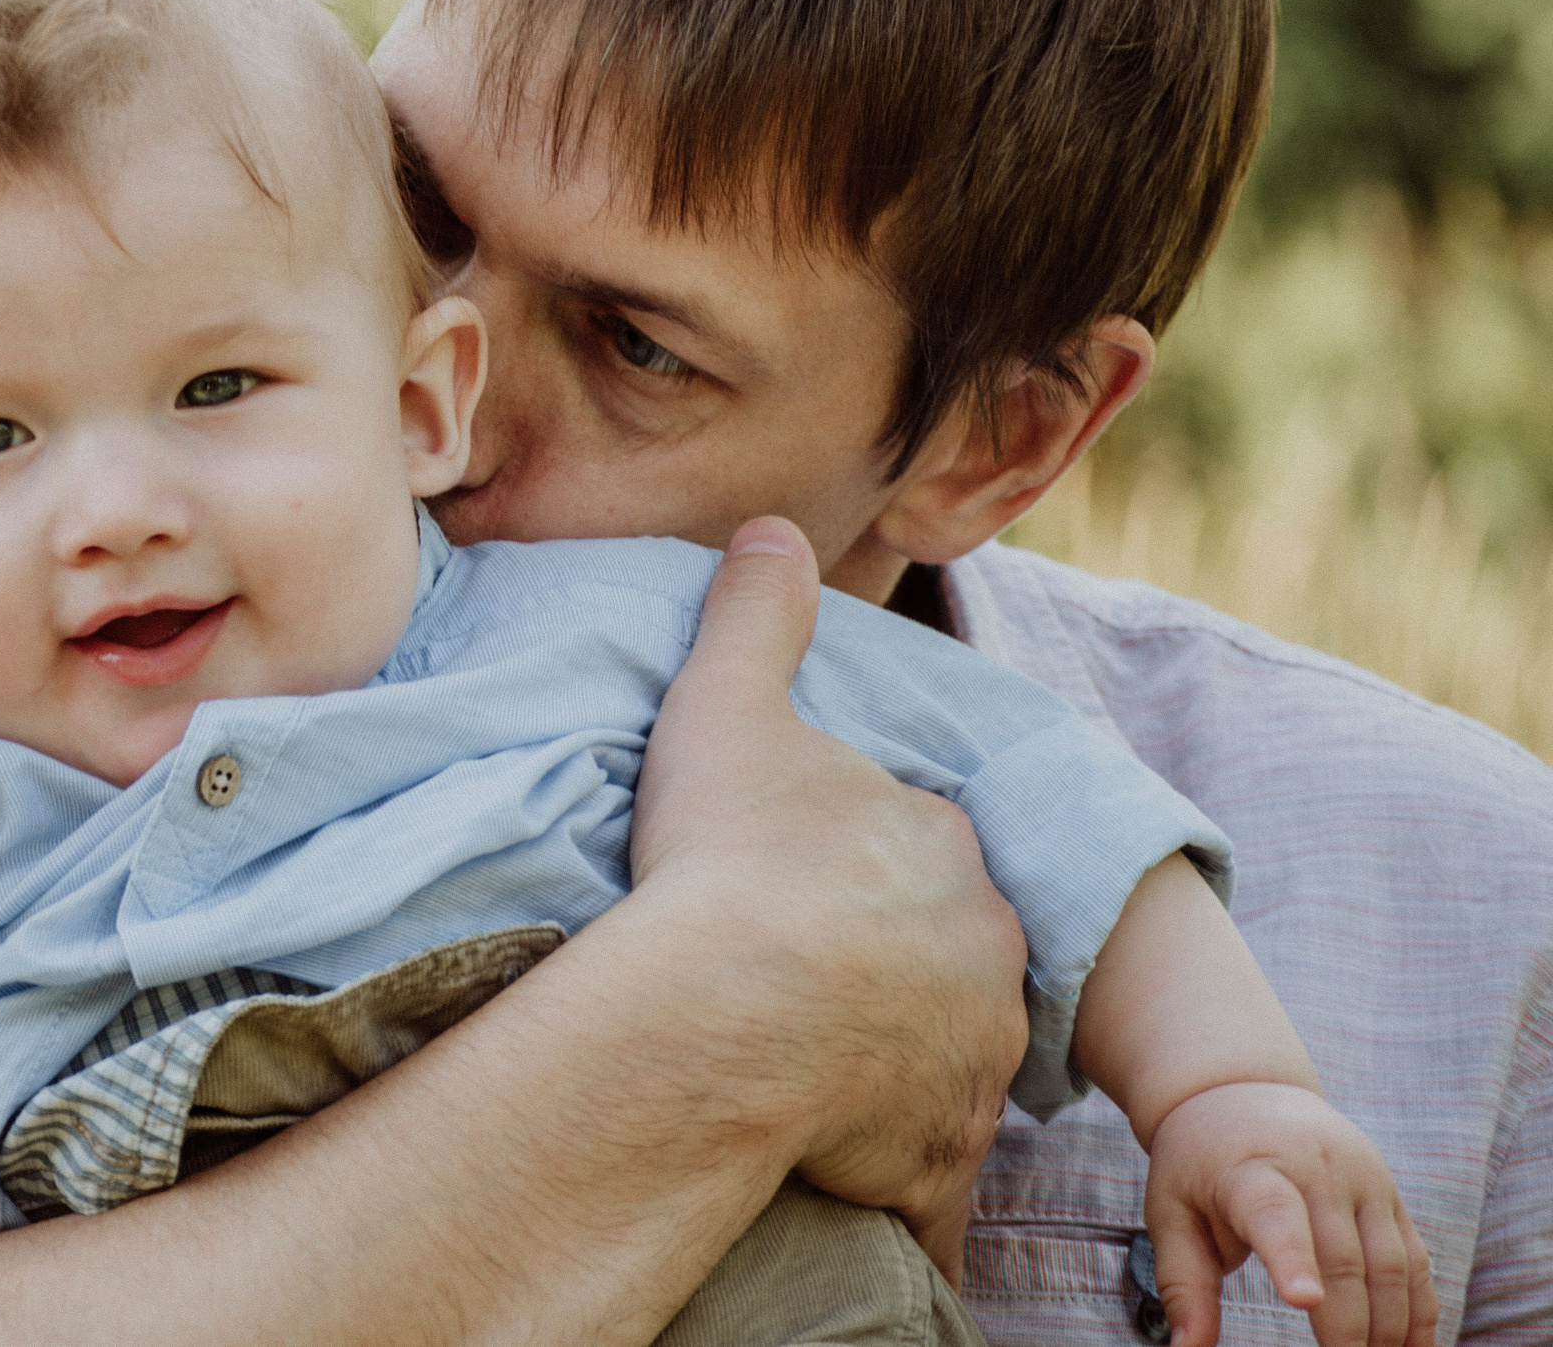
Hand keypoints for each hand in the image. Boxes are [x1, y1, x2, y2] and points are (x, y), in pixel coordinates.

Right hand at [631, 517, 1029, 1275]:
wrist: (729, 1008)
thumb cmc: (729, 857)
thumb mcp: (727, 708)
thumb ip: (755, 617)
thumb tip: (768, 527)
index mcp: (938, 844)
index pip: (914, 850)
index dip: (855, 869)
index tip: (793, 891)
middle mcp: (982, 948)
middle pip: (943, 958)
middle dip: (889, 971)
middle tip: (794, 988)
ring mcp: (969, 1057)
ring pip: (942, 1062)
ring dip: (891, 1072)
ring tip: (800, 1081)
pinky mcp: (938, 1156)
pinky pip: (921, 1178)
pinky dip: (888, 1179)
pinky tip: (833, 1184)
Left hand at [1145, 1081, 1437, 1346]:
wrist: (1241, 1091)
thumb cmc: (1198, 1162)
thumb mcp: (1171, 1209)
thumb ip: (1183, 1281)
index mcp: (1252, 1168)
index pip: (1275, 1212)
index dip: (1292, 1257)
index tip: (1303, 1300)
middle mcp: (1317, 1168)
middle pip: (1343, 1260)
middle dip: (1347, 1330)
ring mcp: (1363, 1180)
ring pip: (1390, 1266)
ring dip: (1389, 1329)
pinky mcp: (1390, 1196)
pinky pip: (1415, 1261)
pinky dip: (1419, 1312)